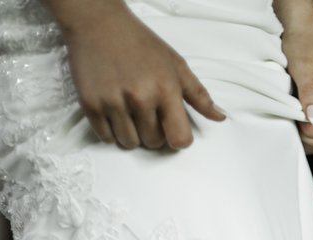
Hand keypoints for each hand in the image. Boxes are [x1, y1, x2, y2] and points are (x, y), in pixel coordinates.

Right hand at [58, 0, 225, 150]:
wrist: (98, 23)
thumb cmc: (140, 43)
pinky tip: (113, 109)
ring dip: (131, 133)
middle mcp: (140, 97)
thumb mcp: (175, 64)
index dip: (177, 138)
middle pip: (154, 143)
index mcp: (165, 89)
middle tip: (146, 110)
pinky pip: (106, 138)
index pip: (180, 139)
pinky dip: (110, 130)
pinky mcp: (91, 105)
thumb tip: (220, 117)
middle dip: (153, 132)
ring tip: (128, 109)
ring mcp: (114, 102)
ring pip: (129, 144)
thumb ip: (198, 95)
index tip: (171, 127)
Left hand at [281, 22, 312, 154]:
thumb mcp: (302, 67)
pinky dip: (309, 135)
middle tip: (292, 124)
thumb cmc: (302, 45)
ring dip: (309, 139)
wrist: (303, 34)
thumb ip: (309, 93)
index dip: (311, 133)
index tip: (294, 121)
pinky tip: (297, 122)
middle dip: (310, 139)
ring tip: (294, 122)